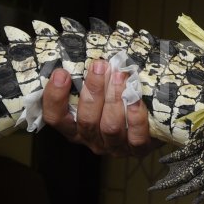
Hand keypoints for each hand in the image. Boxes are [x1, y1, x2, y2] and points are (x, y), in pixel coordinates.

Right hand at [42, 59, 158, 155]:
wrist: (148, 127)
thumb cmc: (116, 103)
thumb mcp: (97, 93)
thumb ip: (88, 80)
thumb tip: (89, 54)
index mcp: (75, 127)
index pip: (56, 118)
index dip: (55, 97)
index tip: (61, 73)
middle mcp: (92, 139)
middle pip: (86, 120)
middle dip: (93, 90)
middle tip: (100, 65)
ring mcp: (114, 146)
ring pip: (110, 127)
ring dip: (114, 99)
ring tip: (119, 76)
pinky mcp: (137, 149)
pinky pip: (136, 138)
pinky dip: (135, 118)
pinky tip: (135, 100)